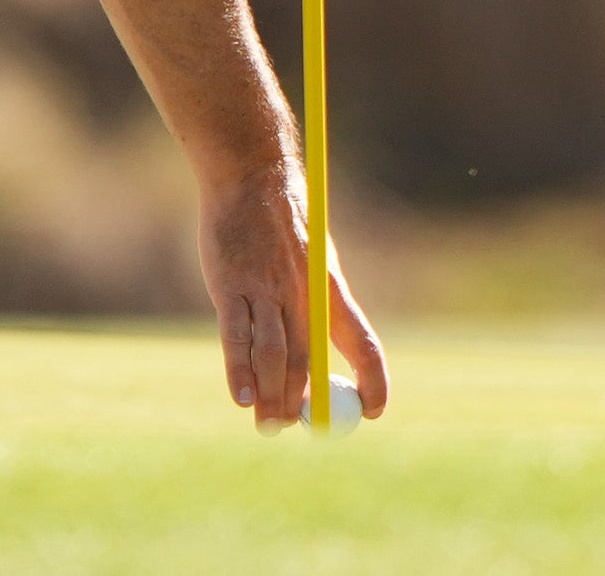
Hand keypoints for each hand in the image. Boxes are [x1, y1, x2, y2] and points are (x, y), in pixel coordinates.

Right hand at [199, 162, 387, 430]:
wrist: (252, 175)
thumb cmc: (284, 221)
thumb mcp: (314, 257)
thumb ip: (315, 302)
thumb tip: (318, 357)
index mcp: (331, 288)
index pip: (365, 343)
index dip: (373, 380)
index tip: (373, 412)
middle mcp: (303, 293)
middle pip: (310, 362)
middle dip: (305, 403)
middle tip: (295, 428)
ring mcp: (266, 289)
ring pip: (274, 356)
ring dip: (273, 398)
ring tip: (269, 427)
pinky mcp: (231, 286)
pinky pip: (237, 337)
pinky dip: (239, 370)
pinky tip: (242, 397)